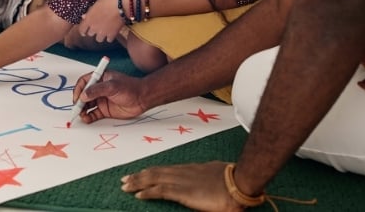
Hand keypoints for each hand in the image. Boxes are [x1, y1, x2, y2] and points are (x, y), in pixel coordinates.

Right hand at [72, 69, 147, 121]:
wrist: (142, 98)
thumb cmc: (130, 87)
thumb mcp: (112, 86)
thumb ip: (97, 90)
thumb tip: (83, 95)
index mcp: (100, 78)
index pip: (84, 82)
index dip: (78, 90)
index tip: (77, 98)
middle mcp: (99, 89)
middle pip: (83, 95)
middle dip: (79, 102)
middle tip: (77, 109)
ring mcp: (101, 99)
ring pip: (87, 105)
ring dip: (82, 110)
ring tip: (81, 115)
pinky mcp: (105, 110)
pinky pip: (93, 114)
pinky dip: (88, 117)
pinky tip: (86, 119)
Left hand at [78, 0, 124, 42]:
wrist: (121, 5)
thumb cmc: (108, 1)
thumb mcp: (97, 4)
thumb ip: (90, 12)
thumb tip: (84, 17)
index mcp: (89, 19)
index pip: (81, 29)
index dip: (83, 30)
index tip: (85, 31)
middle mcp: (94, 28)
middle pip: (90, 34)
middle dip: (93, 31)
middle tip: (97, 27)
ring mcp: (103, 32)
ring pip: (99, 39)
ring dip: (101, 35)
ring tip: (104, 31)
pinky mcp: (112, 35)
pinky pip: (109, 40)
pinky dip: (110, 37)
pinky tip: (112, 32)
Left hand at [121, 161, 242, 210]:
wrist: (239, 183)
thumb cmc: (232, 183)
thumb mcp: (216, 180)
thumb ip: (206, 182)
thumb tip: (204, 187)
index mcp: (190, 169)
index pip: (165, 169)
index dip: (151, 172)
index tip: (140, 173)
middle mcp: (183, 172)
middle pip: (156, 172)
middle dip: (139, 176)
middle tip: (125, 179)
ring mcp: (182, 180)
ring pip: (154, 178)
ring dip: (138, 182)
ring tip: (125, 185)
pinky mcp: (183, 192)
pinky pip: (161, 190)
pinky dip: (148, 192)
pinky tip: (138, 195)